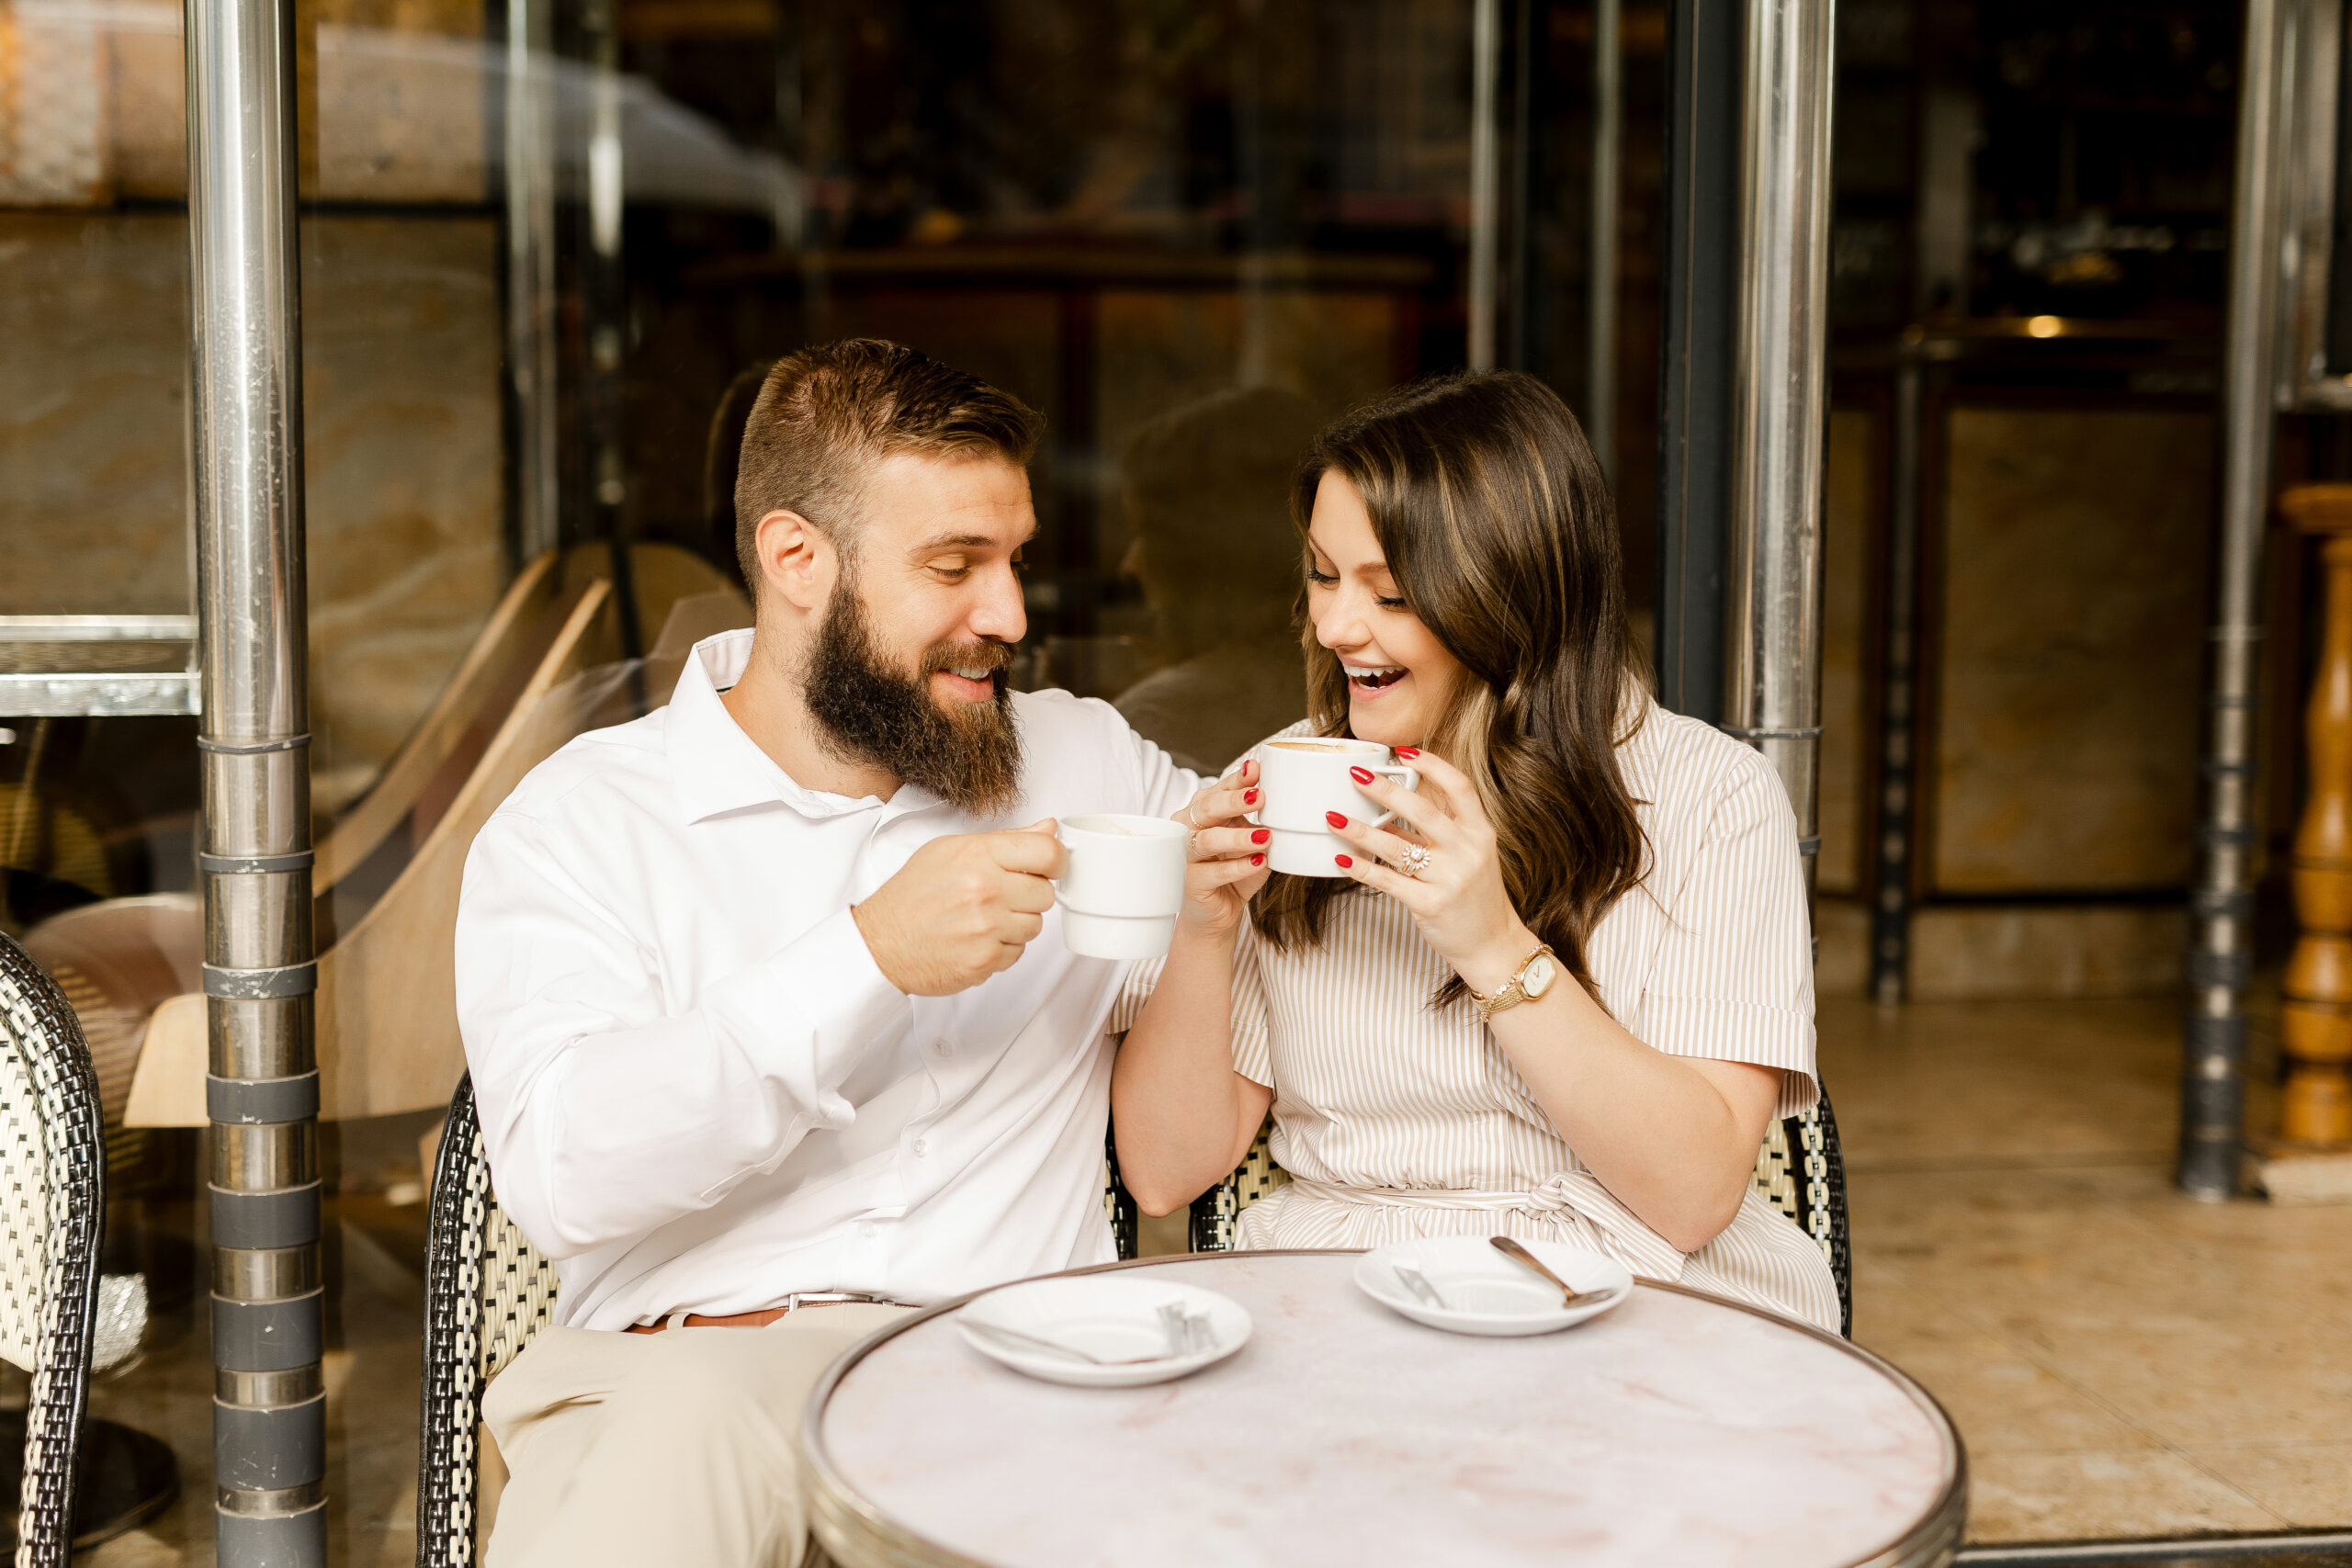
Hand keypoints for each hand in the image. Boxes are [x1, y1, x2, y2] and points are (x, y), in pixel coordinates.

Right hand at [853, 821, 1065, 994]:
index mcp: (978, 856)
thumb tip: (1049, 830)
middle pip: (1046, 893)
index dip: (1056, 860)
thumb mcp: (951, 850)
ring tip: (983, 919)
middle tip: (1000, 896)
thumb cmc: (912, 896)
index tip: (1049, 866)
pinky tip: (976, 939)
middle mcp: (985, 890)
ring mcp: (987, 928)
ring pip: (1035, 925)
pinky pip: (1018, 952)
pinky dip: (1002, 948)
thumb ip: (1006, 840)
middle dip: (1028, 895)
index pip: (1048, 852)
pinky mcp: (985, 960)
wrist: (879, 943)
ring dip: (1016, 923)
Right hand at [1173, 758, 1270, 941]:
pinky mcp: (1190, 883)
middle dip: (1234, 800)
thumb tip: (1286, 798)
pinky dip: (1238, 866)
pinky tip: (1259, 861)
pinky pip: (1214, 872)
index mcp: (1202, 811)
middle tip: (1261, 797)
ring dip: (1237, 837)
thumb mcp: (1250, 840)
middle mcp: (1188, 829)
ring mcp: (1185, 856)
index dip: (1237, 779)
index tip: (1257, 767)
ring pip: (1207, 840)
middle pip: (1207, 808)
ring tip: (1265, 836)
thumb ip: (1260, 820)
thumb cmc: (1233, 870)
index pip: (1219, 789)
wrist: (1218, 912)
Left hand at [1325, 750, 1533, 992]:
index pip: (1459, 787)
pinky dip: (1360, 867)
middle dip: (1384, 790)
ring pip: (1397, 846)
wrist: (1492, 943)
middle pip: (1422, 810)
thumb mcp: (1467, 855)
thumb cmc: (1474, 895)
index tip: (1402, 751)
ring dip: (1360, 830)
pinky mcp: (1430, 904)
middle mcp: (1468, 851)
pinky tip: (1340, 857)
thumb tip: (1386, 808)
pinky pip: (1387, 881)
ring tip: (1333, 816)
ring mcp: (1450, 878)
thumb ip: (1433, 831)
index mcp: (1480, 832)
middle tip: (1355, 775)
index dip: (1431, 765)